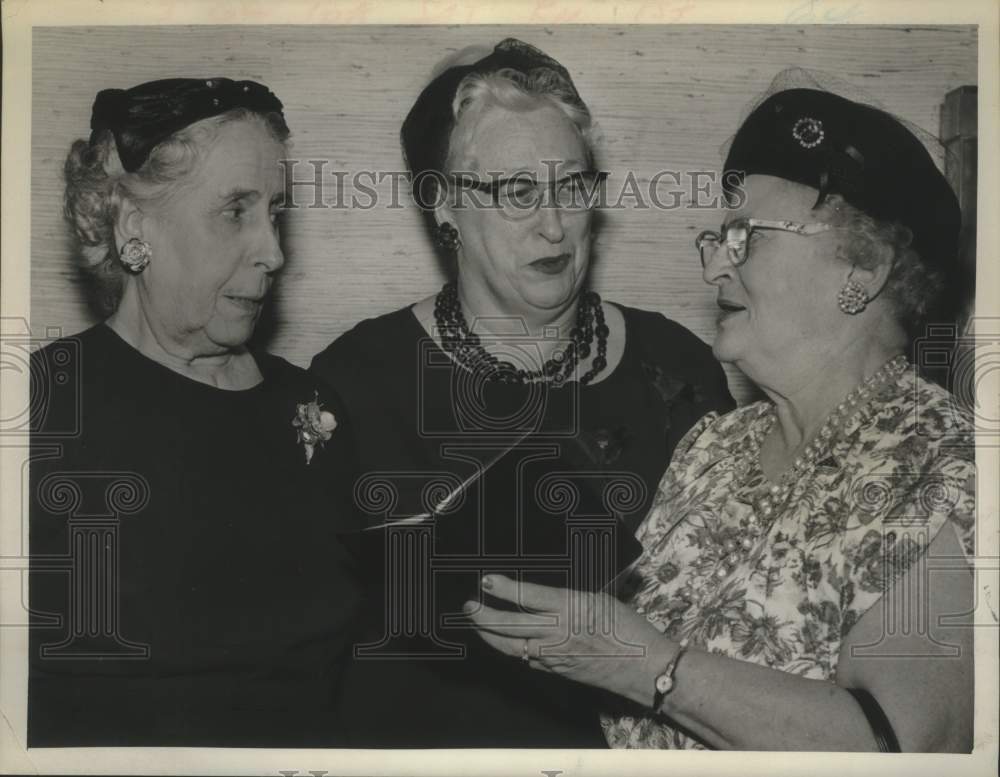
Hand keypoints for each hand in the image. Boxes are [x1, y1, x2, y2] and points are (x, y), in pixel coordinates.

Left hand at [464, 574, 669, 704]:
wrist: (645, 669)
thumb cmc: (630, 627)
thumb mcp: (603, 596)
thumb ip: (574, 591)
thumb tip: (553, 579)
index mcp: (570, 607)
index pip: (527, 597)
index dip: (503, 589)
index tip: (486, 580)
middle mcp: (557, 633)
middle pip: (509, 625)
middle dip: (484, 615)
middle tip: (468, 605)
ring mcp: (554, 655)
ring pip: (510, 646)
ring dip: (489, 635)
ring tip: (476, 623)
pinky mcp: (556, 671)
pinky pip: (525, 658)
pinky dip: (509, 649)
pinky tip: (502, 641)